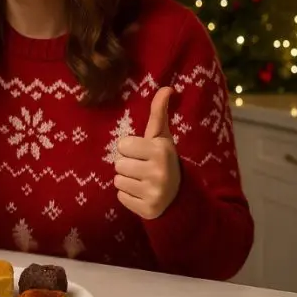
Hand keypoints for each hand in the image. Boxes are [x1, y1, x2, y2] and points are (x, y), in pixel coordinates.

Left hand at [114, 87, 180, 218]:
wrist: (179, 196)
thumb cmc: (163, 160)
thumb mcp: (162, 137)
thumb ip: (159, 113)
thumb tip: (166, 87)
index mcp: (161, 150)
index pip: (122, 145)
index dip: (130, 149)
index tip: (144, 154)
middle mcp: (159, 171)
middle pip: (118, 164)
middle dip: (128, 165)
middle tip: (144, 169)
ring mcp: (154, 192)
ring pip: (118, 181)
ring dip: (127, 181)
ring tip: (143, 181)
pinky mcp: (147, 209)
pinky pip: (121, 197)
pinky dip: (129, 196)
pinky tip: (143, 194)